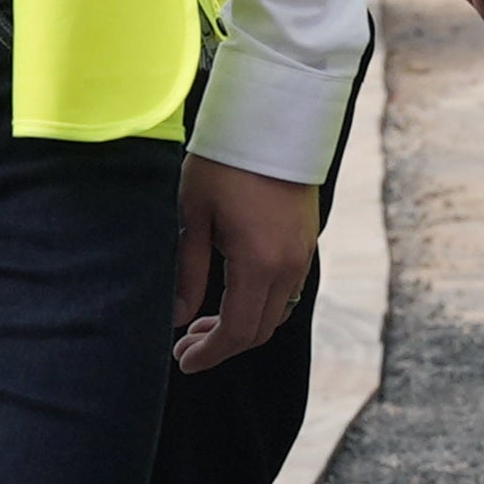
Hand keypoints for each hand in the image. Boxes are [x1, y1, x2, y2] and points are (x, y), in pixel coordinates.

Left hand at [174, 157, 318, 373]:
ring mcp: (302, 255)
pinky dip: (260, 306)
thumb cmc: (224, 163)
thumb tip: (177, 317)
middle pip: (259, 330)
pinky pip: (287, 291)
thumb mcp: (193, 216)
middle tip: (185, 345)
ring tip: (204, 322)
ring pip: (275, 313)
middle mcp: (288, 266)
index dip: (209, 353)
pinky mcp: (306, 242)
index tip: (183, 361)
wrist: (271, 122)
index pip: (236, 331)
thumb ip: (186, 270)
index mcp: (258, 263)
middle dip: (221, 345)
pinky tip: (233, 295)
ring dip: (242, 326)